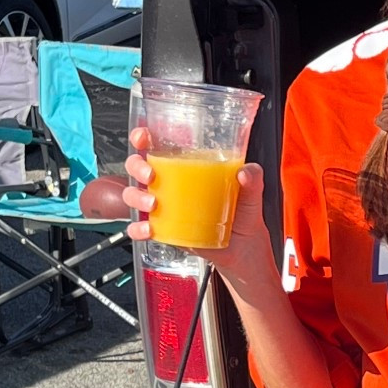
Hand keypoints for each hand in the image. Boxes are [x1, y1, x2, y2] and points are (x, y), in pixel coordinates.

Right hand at [123, 124, 267, 260]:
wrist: (244, 250)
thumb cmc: (243, 216)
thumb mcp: (251, 195)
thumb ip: (253, 180)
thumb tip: (245, 172)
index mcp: (186, 166)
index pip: (157, 144)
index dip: (142, 137)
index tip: (143, 137)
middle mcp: (170, 183)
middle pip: (138, 166)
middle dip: (137, 166)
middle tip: (151, 175)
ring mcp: (164, 207)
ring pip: (134, 195)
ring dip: (136, 197)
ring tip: (153, 204)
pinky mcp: (164, 229)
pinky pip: (140, 227)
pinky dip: (138, 228)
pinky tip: (149, 229)